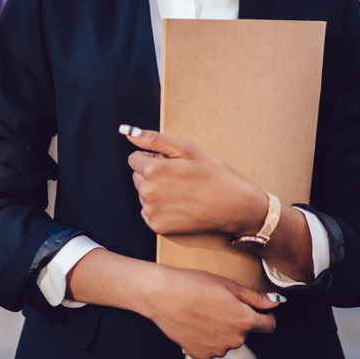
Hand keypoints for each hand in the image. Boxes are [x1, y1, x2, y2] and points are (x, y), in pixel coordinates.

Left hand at [121, 125, 267, 235]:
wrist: (232, 206)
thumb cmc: (212, 174)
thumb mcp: (186, 149)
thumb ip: (153, 139)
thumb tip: (127, 132)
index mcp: (152, 170)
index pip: (134, 158)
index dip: (152, 158)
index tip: (170, 163)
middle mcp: (147, 192)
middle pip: (137, 177)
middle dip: (152, 175)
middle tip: (178, 177)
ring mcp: (151, 211)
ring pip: (143, 195)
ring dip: (155, 191)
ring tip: (181, 191)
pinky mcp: (157, 227)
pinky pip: (148, 212)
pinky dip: (159, 208)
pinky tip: (179, 205)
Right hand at [144, 266, 277, 358]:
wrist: (162, 295)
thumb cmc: (192, 285)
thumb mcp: (228, 284)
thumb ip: (255, 297)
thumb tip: (275, 302)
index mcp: (244, 320)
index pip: (269, 325)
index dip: (265, 315)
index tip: (258, 310)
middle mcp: (234, 339)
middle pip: (246, 332)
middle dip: (238, 320)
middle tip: (219, 304)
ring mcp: (217, 350)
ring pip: (228, 340)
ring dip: (222, 330)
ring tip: (204, 313)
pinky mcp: (201, 355)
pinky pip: (212, 348)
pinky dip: (207, 339)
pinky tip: (196, 324)